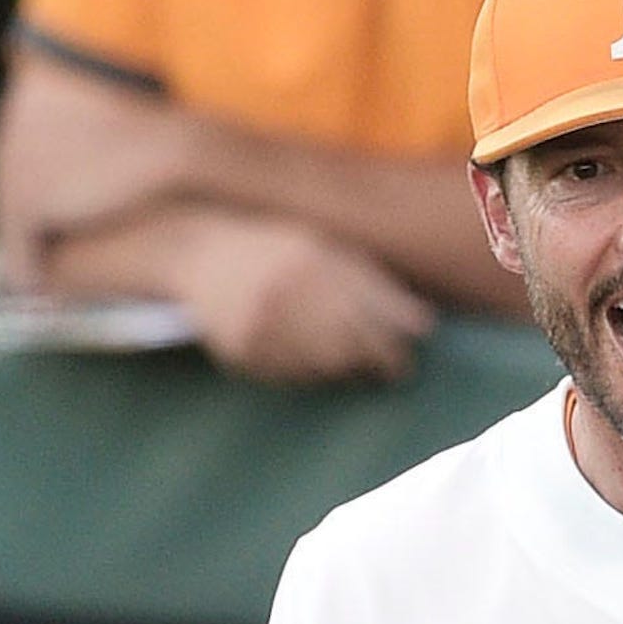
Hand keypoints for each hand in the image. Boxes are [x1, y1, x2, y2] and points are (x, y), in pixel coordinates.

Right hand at [172, 215, 436, 382]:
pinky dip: (306, 374)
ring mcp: (264, 320)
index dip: (397, 343)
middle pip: (354, 344)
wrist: (197, 249)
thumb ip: (374, 281)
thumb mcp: (324, 249)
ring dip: (345, 371)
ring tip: (350, 365)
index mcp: (318, 260)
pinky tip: (309, 362)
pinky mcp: (242, 346)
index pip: (374, 314)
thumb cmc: (275, 248)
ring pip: (324, 366)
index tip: (408, 357)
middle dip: (380, 363)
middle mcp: (292, 289)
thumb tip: (425, 326)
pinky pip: (289, 375)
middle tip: (392, 373)